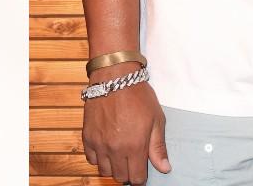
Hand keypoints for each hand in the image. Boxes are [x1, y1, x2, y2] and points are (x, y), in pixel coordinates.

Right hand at [82, 64, 168, 183]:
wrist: (115, 78)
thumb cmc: (138, 96)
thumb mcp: (156, 119)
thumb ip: (158, 147)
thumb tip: (164, 168)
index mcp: (134, 146)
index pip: (137, 178)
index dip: (141, 177)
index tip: (143, 170)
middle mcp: (115, 149)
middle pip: (120, 177)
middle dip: (128, 173)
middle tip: (132, 161)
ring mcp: (99, 144)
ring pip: (104, 170)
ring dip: (113, 167)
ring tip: (120, 154)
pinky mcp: (88, 137)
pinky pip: (91, 159)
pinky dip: (99, 158)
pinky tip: (107, 148)